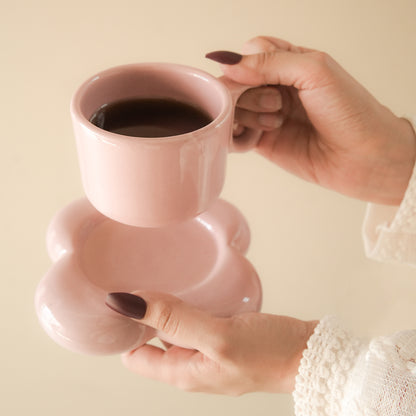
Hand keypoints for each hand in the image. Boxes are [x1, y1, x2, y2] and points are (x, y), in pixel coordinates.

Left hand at [106, 292, 317, 394]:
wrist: (308, 352)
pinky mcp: (220, 336)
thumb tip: (127, 303)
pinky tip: (188, 286)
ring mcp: (205, 350)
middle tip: (135, 278)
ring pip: (172, 327)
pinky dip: (186, 304)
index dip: (123, 328)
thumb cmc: (268, 353)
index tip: (118, 297)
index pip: (134, 354)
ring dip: (164, 306)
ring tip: (157, 277)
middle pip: (151, 339)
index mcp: (182, 372)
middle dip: (141, 313)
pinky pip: (193, 320)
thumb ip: (174, 320)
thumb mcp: (218, 336)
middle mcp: (189, 364)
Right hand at [207, 37, 415, 204]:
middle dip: (248, 91)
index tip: (252, 77)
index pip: (250, 53)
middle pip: (236, 80)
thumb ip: (271, 62)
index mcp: (290, 63)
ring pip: (233, 106)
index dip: (244, 65)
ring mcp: (267, 115)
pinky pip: (234, 134)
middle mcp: (275, 88)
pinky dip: (236, 134)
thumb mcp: (314, 71)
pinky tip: (258, 136)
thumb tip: (228, 64)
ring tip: (278, 122)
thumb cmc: (350, 112)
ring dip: (249, 113)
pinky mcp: (262, 142)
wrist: (362, 158)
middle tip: (275, 103)